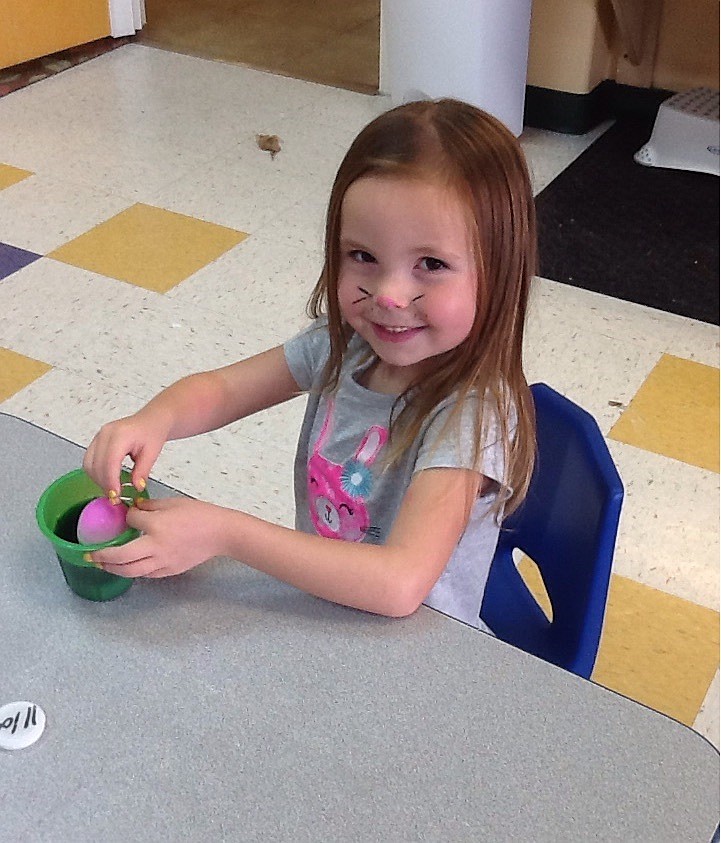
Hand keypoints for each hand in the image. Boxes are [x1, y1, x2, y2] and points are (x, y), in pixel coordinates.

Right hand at [83, 412, 168, 496]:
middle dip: (104, 484)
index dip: (111, 481)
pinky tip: (107, 480)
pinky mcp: (96, 441)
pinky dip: (96, 473)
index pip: (109, 462)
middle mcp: (105, 434)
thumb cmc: (152, 432)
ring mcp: (99, 436)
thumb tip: (136, 487)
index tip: (116, 495)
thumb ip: (142, 471)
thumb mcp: (152, 453)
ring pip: (89, 464)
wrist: (151, 421)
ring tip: (112, 489)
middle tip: (115, 497)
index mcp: (120, 435)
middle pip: (97, 465)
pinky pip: (89, 460)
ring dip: (98, 480)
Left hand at [89, 497, 226, 577]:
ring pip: (130, 571)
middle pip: (121, 557)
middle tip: (90, 555)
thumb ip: (149, 507)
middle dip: (102, 556)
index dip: (127, 518)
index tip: (127, 515)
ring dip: (112, 568)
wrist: (220, 533)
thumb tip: (133, 510)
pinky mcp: (169, 570)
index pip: (131, 522)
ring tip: (102, 565)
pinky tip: (127, 567)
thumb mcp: (172, 503)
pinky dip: (133, 571)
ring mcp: (162, 562)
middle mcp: (156, 547)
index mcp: (157, 526)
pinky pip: (145, 573)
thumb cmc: (199, 514)